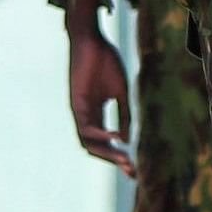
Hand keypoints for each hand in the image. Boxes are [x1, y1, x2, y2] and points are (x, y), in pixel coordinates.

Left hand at [66, 18, 134, 173]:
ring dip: (107, 154)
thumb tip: (126, 141)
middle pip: (97, 149)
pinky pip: (86, 128)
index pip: (106, 143)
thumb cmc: (106, 61)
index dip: (120, 157)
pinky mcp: (76, 104)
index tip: (134, 169)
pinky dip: (101, 135)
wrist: (92, 40)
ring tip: (125, 159)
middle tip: (132, 171)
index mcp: (97, 114)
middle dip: (114, 161)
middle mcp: (86, 117)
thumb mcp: (121, 93)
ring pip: (88, 144)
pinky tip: (116, 137)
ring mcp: (80, 112)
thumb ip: (124, 116)